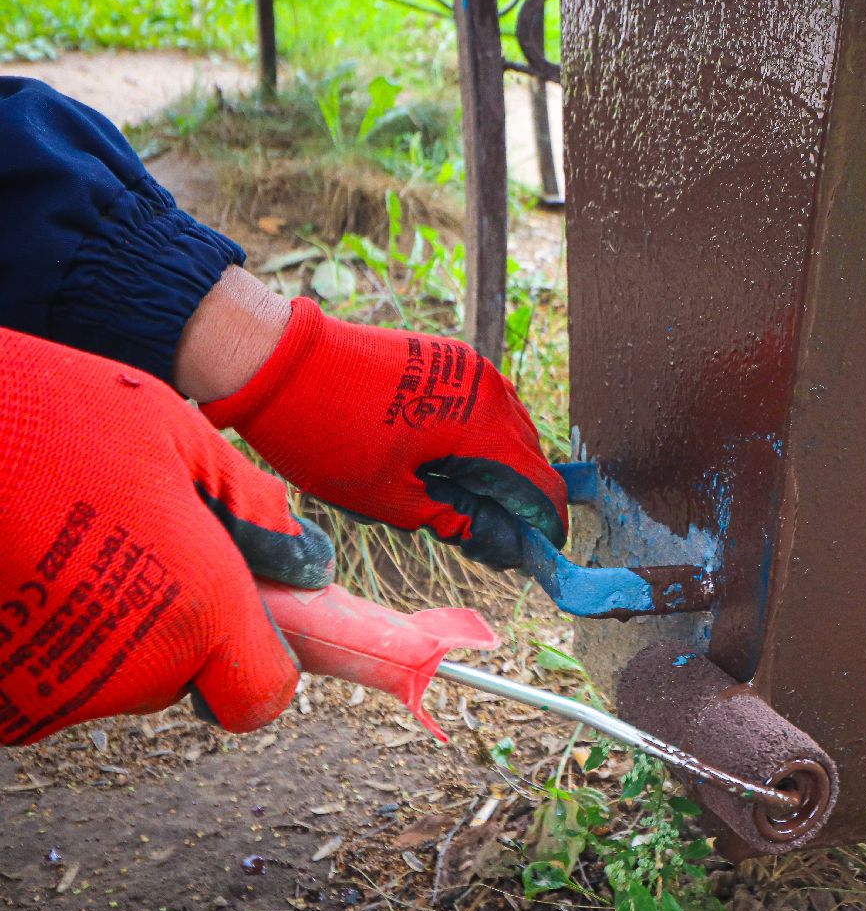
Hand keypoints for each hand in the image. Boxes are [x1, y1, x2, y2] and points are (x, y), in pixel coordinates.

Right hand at [0, 330, 332, 745]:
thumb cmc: (54, 419)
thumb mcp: (179, 439)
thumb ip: (252, 506)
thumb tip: (303, 555)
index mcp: (197, 609)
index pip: (260, 694)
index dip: (261, 660)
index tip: (246, 618)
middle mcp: (129, 670)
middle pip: (180, 677)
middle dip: (174, 624)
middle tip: (137, 543)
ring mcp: (50, 692)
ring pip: (107, 678)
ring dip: (102, 628)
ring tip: (65, 542)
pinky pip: (41, 679)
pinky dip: (39, 636)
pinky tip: (21, 567)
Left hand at [201, 298, 567, 568]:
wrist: (276, 360)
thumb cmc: (327, 431)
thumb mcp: (387, 497)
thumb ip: (449, 519)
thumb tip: (489, 538)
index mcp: (482, 423)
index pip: (540, 484)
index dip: (543, 525)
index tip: (536, 553)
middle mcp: (488, 388)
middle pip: (530, 455)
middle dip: (518, 498)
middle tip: (489, 536)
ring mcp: (468, 367)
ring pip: (507, 428)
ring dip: (498, 467)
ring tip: (462, 501)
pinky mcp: (447, 358)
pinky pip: (482, 405)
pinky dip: (477, 438)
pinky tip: (445, 463)